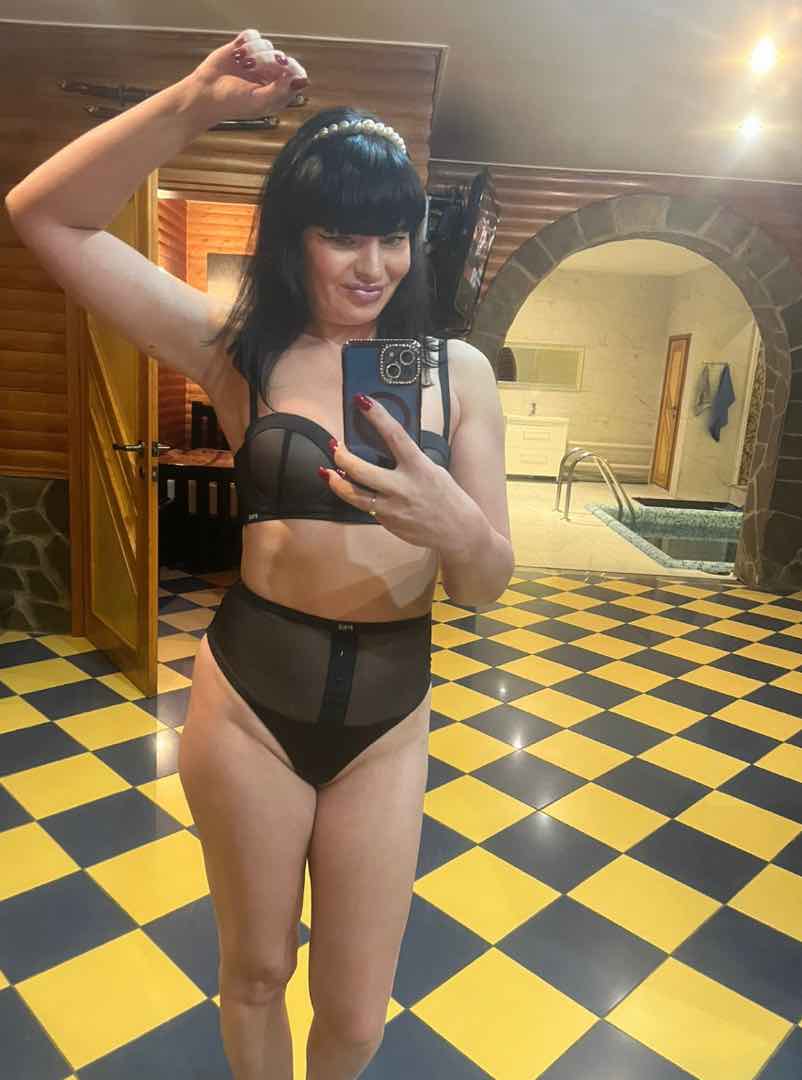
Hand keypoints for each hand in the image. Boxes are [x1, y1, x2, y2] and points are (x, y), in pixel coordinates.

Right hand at [189, 29, 307, 121]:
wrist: (205, 93)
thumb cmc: (231, 102)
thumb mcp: (259, 101)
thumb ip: (280, 91)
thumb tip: (299, 80)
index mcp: (277, 91)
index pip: (296, 74)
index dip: (290, 69)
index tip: (281, 70)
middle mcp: (269, 74)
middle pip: (281, 57)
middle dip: (268, 61)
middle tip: (253, 68)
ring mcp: (256, 60)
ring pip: (267, 45)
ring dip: (254, 52)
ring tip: (243, 64)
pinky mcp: (243, 48)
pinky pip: (253, 35)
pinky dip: (246, 41)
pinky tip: (238, 54)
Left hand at [321, 394, 464, 549]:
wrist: (458, 531)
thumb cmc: (445, 495)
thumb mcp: (432, 470)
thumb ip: (409, 460)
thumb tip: (384, 445)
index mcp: (419, 466)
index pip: (395, 435)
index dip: (377, 416)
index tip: (361, 401)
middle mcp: (403, 487)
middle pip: (361, 469)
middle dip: (341, 455)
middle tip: (333, 445)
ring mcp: (393, 507)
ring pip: (354, 494)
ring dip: (335, 481)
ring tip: (325, 471)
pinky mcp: (388, 523)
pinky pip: (366, 508)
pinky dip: (356, 497)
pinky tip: (348, 489)